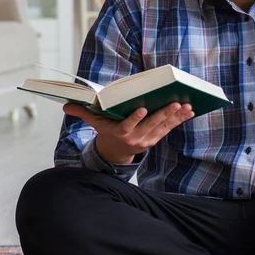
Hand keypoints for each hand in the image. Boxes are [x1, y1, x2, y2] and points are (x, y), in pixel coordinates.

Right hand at [63, 101, 194, 164]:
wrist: (115, 151)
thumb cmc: (106, 130)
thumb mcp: (94, 123)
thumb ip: (83, 113)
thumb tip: (65, 106)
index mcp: (120, 132)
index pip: (128, 125)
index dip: (136, 118)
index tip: (143, 109)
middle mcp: (135, 138)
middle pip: (151, 125)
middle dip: (164, 114)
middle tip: (175, 103)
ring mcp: (147, 139)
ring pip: (163, 127)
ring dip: (176, 117)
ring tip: (187, 106)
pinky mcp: (155, 138)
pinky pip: (169, 129)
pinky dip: (179, 120)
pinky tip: (189, 111)